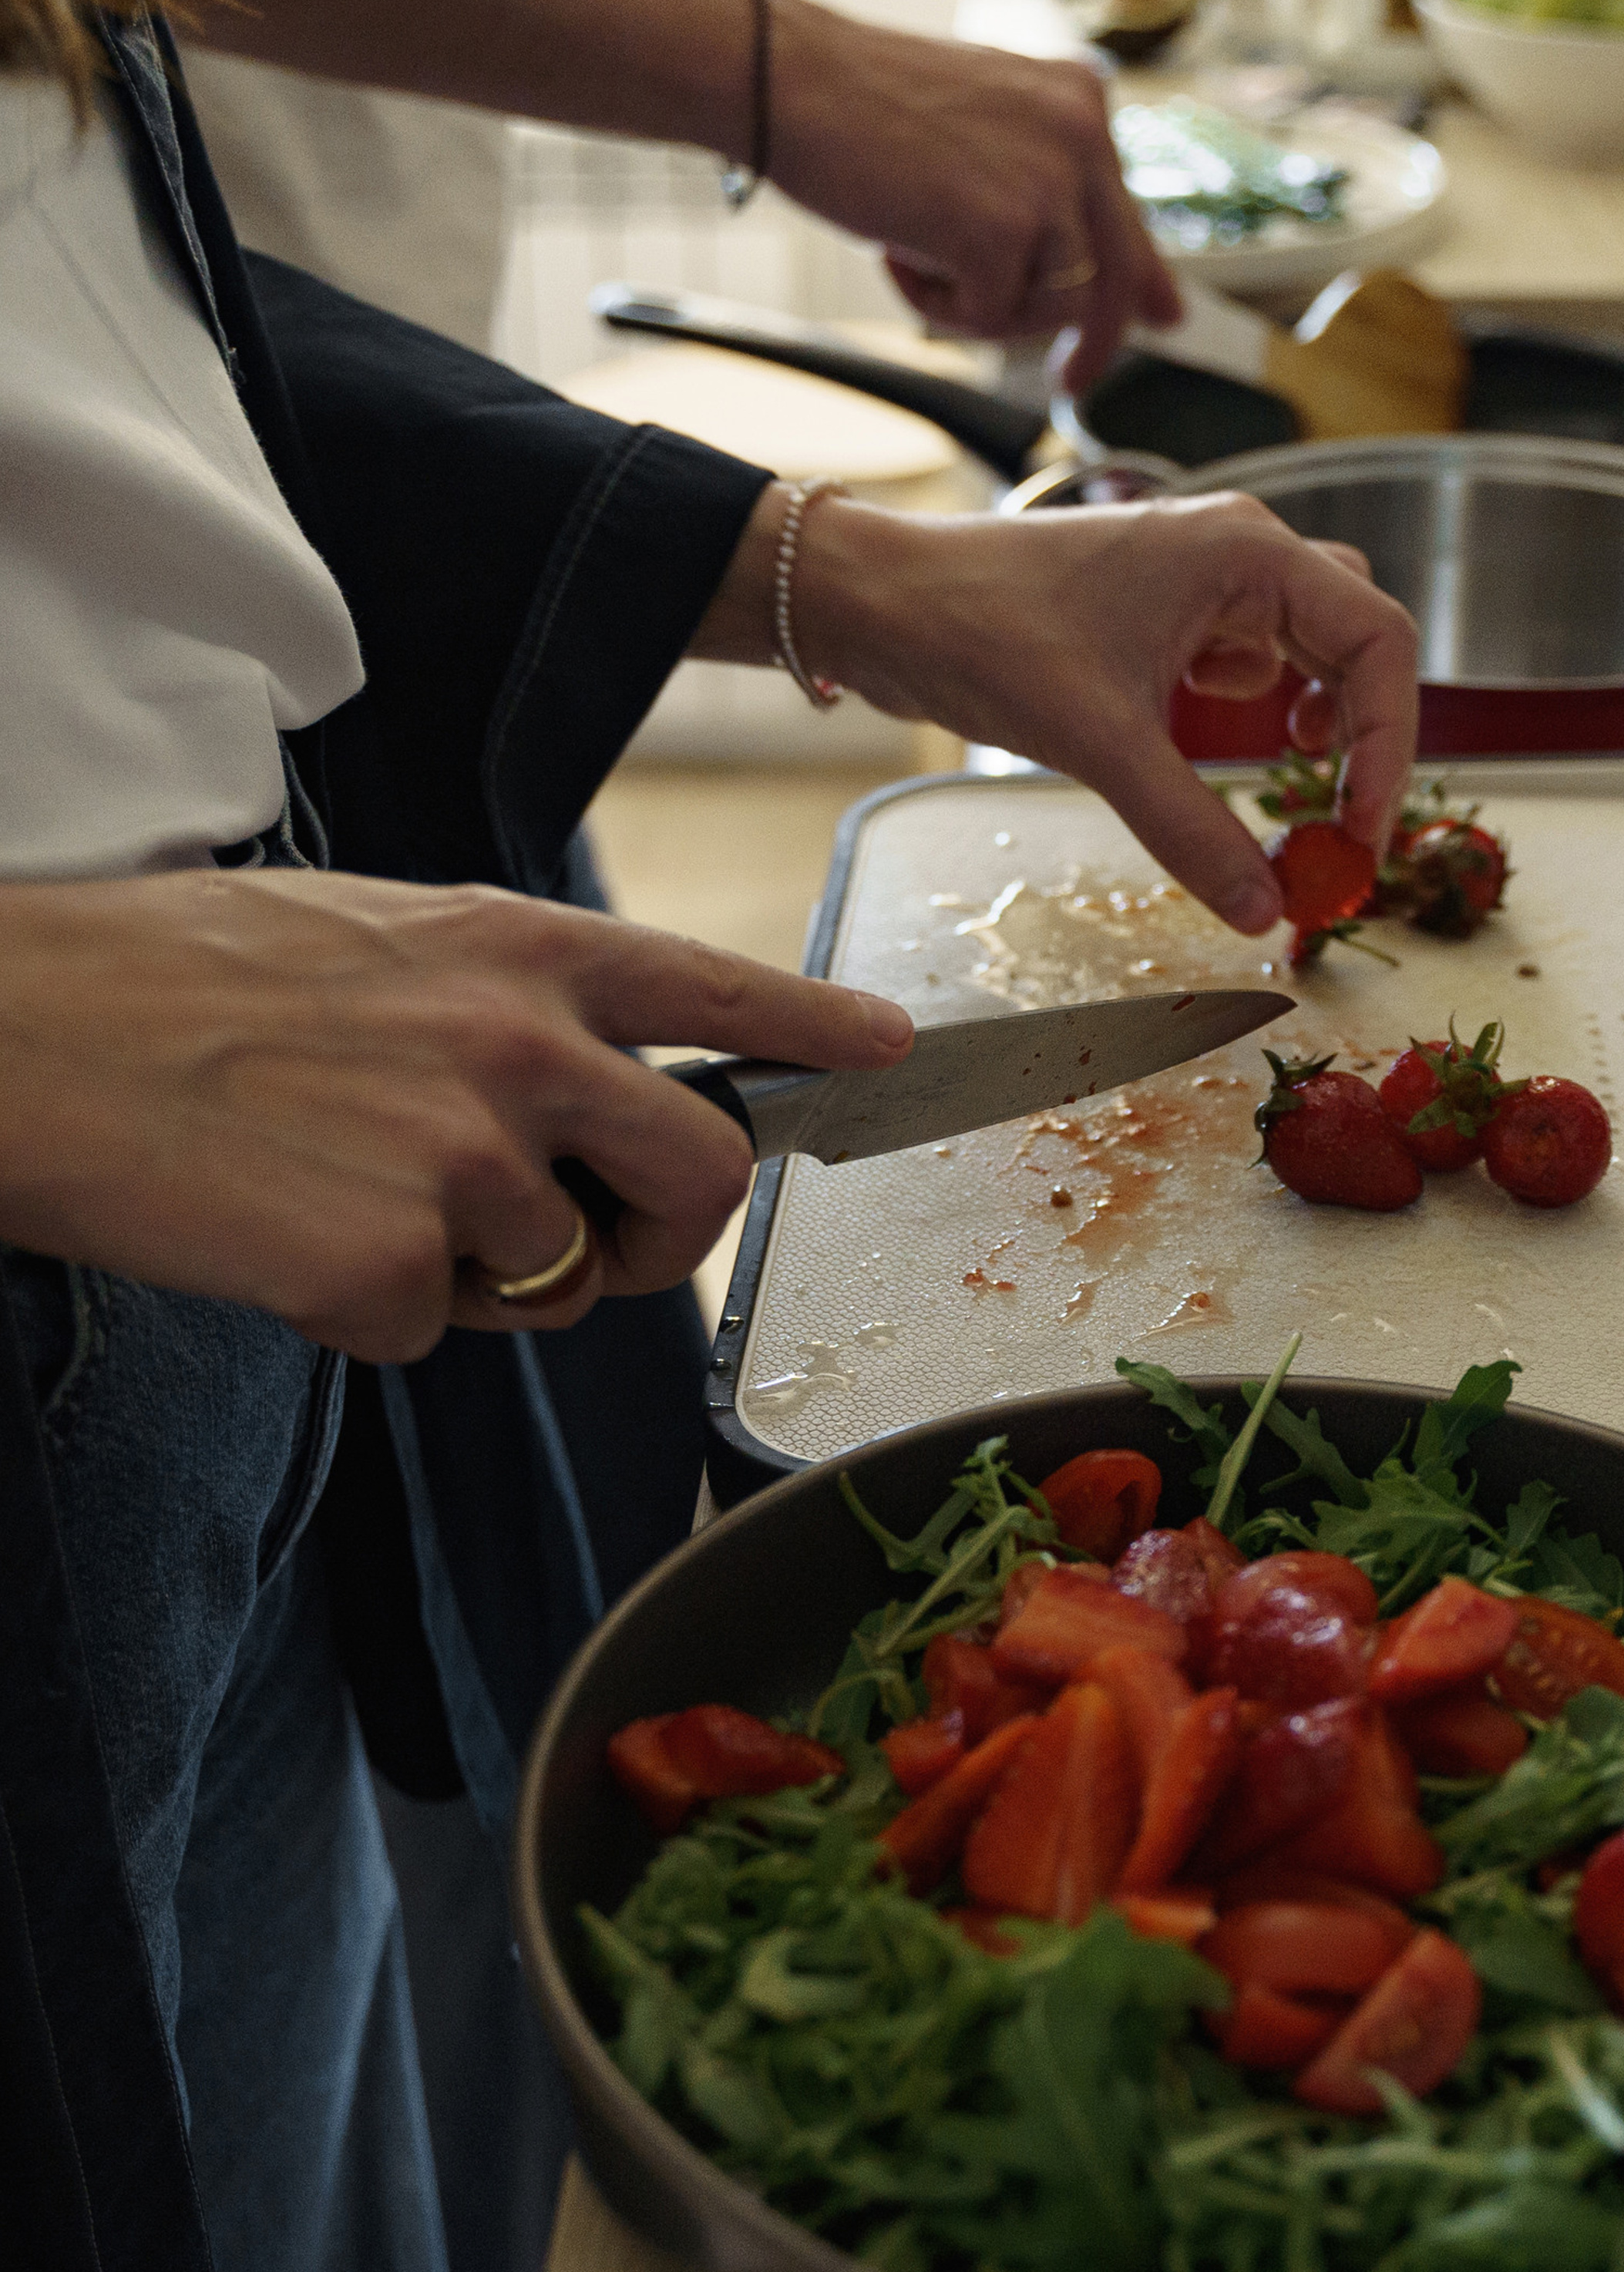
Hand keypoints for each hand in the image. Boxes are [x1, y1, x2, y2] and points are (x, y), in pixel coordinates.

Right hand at [0, 869, 908, 1361]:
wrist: (26, 1034)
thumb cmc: (179, 979)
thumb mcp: (376, 939)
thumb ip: (503, 1001)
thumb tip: (582, 1078)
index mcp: (520, 951)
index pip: (718, 989)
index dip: (819, 1029)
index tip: (890, 1049)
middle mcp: (523, 1047)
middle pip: (705, 1178)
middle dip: (668, 1239)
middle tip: (592, 1244)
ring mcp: (464, 1162)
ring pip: (560, 1280)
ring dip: (477, 1276)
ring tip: (345, 1195)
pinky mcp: (389, 1267)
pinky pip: (429, 1332)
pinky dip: (361, 1313)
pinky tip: (278, 1235)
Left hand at [700, 490, 1417, 932]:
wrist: (880, 602)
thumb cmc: (980, 631)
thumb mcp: (1101, 743)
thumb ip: (1194, 830)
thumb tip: (1267, 910)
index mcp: (1245, 553)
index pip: (1378, 641)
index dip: (1390, 744)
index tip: (1364, 831)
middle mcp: (1237, 553)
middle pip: (1357, 644)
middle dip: (1362, 738)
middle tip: (1340, 831)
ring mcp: (1200, 581)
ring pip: (1307, 649)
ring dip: (1317, 720)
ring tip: (1294, 786)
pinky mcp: (1163, 613)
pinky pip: (1248, 660)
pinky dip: (1260, 712)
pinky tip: (1224, 750)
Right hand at [770, 0, 1183, 394]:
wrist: (792, 80)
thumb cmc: (866, 109)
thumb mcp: (983, 138)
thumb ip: (1048, 192)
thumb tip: (1110, 278)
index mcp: (1080, 101)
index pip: (1127, 214)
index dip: (1144, 281)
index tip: (1163, 320)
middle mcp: (1082, 135)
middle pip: (1115, 277)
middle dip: (1094, 343)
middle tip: (1070, 384)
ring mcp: (1047, 182)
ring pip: (1052, 307)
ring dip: (984, 307)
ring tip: (918, 254)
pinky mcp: (1001, 229)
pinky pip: (990, 317)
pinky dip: (937, 306)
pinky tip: (896, 248)